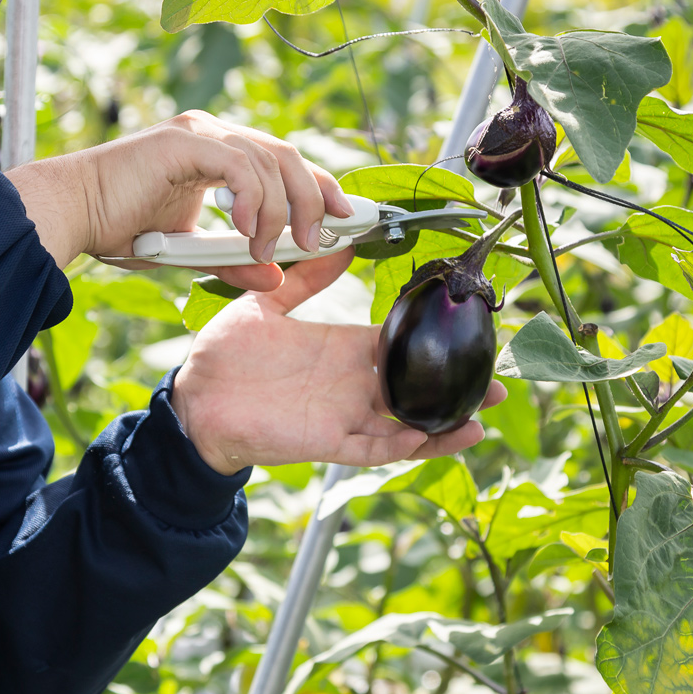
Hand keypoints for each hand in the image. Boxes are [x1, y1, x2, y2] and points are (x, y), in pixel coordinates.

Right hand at [10, 111, 349, 291]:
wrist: (71, 214)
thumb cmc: (120, 229)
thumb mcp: (190, 253)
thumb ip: (233, 260)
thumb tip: (277, 276)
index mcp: (217, 151)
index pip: (283, 162)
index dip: (319, 187)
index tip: (344, 220)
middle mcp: (212, 133)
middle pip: (287, 155)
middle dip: (314, 196)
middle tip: (320, 238)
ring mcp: (199, 133)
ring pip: (269, 160)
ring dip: (281, 209)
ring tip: (271, 247)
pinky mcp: (184, 141)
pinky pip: (239, 164)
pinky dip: (253, 199)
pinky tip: (246, 231)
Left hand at [172, 251, 505, 472]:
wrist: (193, 398)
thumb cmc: (224, 356)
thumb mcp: (266, 303)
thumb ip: (305, 278)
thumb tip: (340, 245)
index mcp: (342, 350)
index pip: (399, 346)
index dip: (434, 341)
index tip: (469, 333)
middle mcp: (350, 384)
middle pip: (415, 387)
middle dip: (456, 387)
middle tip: (498, 381)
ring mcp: (342, 415)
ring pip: (405, 424)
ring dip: (442, 424)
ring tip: (481, 417)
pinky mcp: (326, 442)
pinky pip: (373, 449)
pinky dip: (403, 446)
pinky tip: (431, 436)